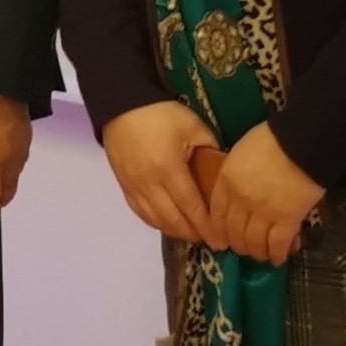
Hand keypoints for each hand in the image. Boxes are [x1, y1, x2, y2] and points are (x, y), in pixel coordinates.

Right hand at [99, 99, 218, 243]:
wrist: (123, 104)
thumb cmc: (162, 114)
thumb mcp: (195, 127)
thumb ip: (211, 151)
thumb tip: (222, 171)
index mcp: (170, 170)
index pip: (192, 207)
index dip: (207, 227)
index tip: (221, 240)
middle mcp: (150, 183)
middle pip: (173, 219)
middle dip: (193, 234)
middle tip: (211, 241)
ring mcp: (134, 186)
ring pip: (155, 219)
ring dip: (175, 230)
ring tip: (191, 234)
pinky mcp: (123, 184)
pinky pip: (139, 211)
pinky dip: (155, 222)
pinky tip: (167, 223)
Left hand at [206, 123, 321, 265]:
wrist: (303, 142)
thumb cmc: (273, 140)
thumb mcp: (241, 153)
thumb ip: (235, 174)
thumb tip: (237, 189)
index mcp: (227, 180)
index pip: (216, 212)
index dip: (218, 230)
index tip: (220, 239)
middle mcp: (241, 200)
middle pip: (233, 230)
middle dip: (237, 244)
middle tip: (242, 249)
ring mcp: (263, 211)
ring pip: (253, 241)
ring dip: (256, 252)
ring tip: (260, 256)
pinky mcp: (287, 219)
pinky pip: (278, 243)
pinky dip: (277, 254)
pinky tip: (279, 259)